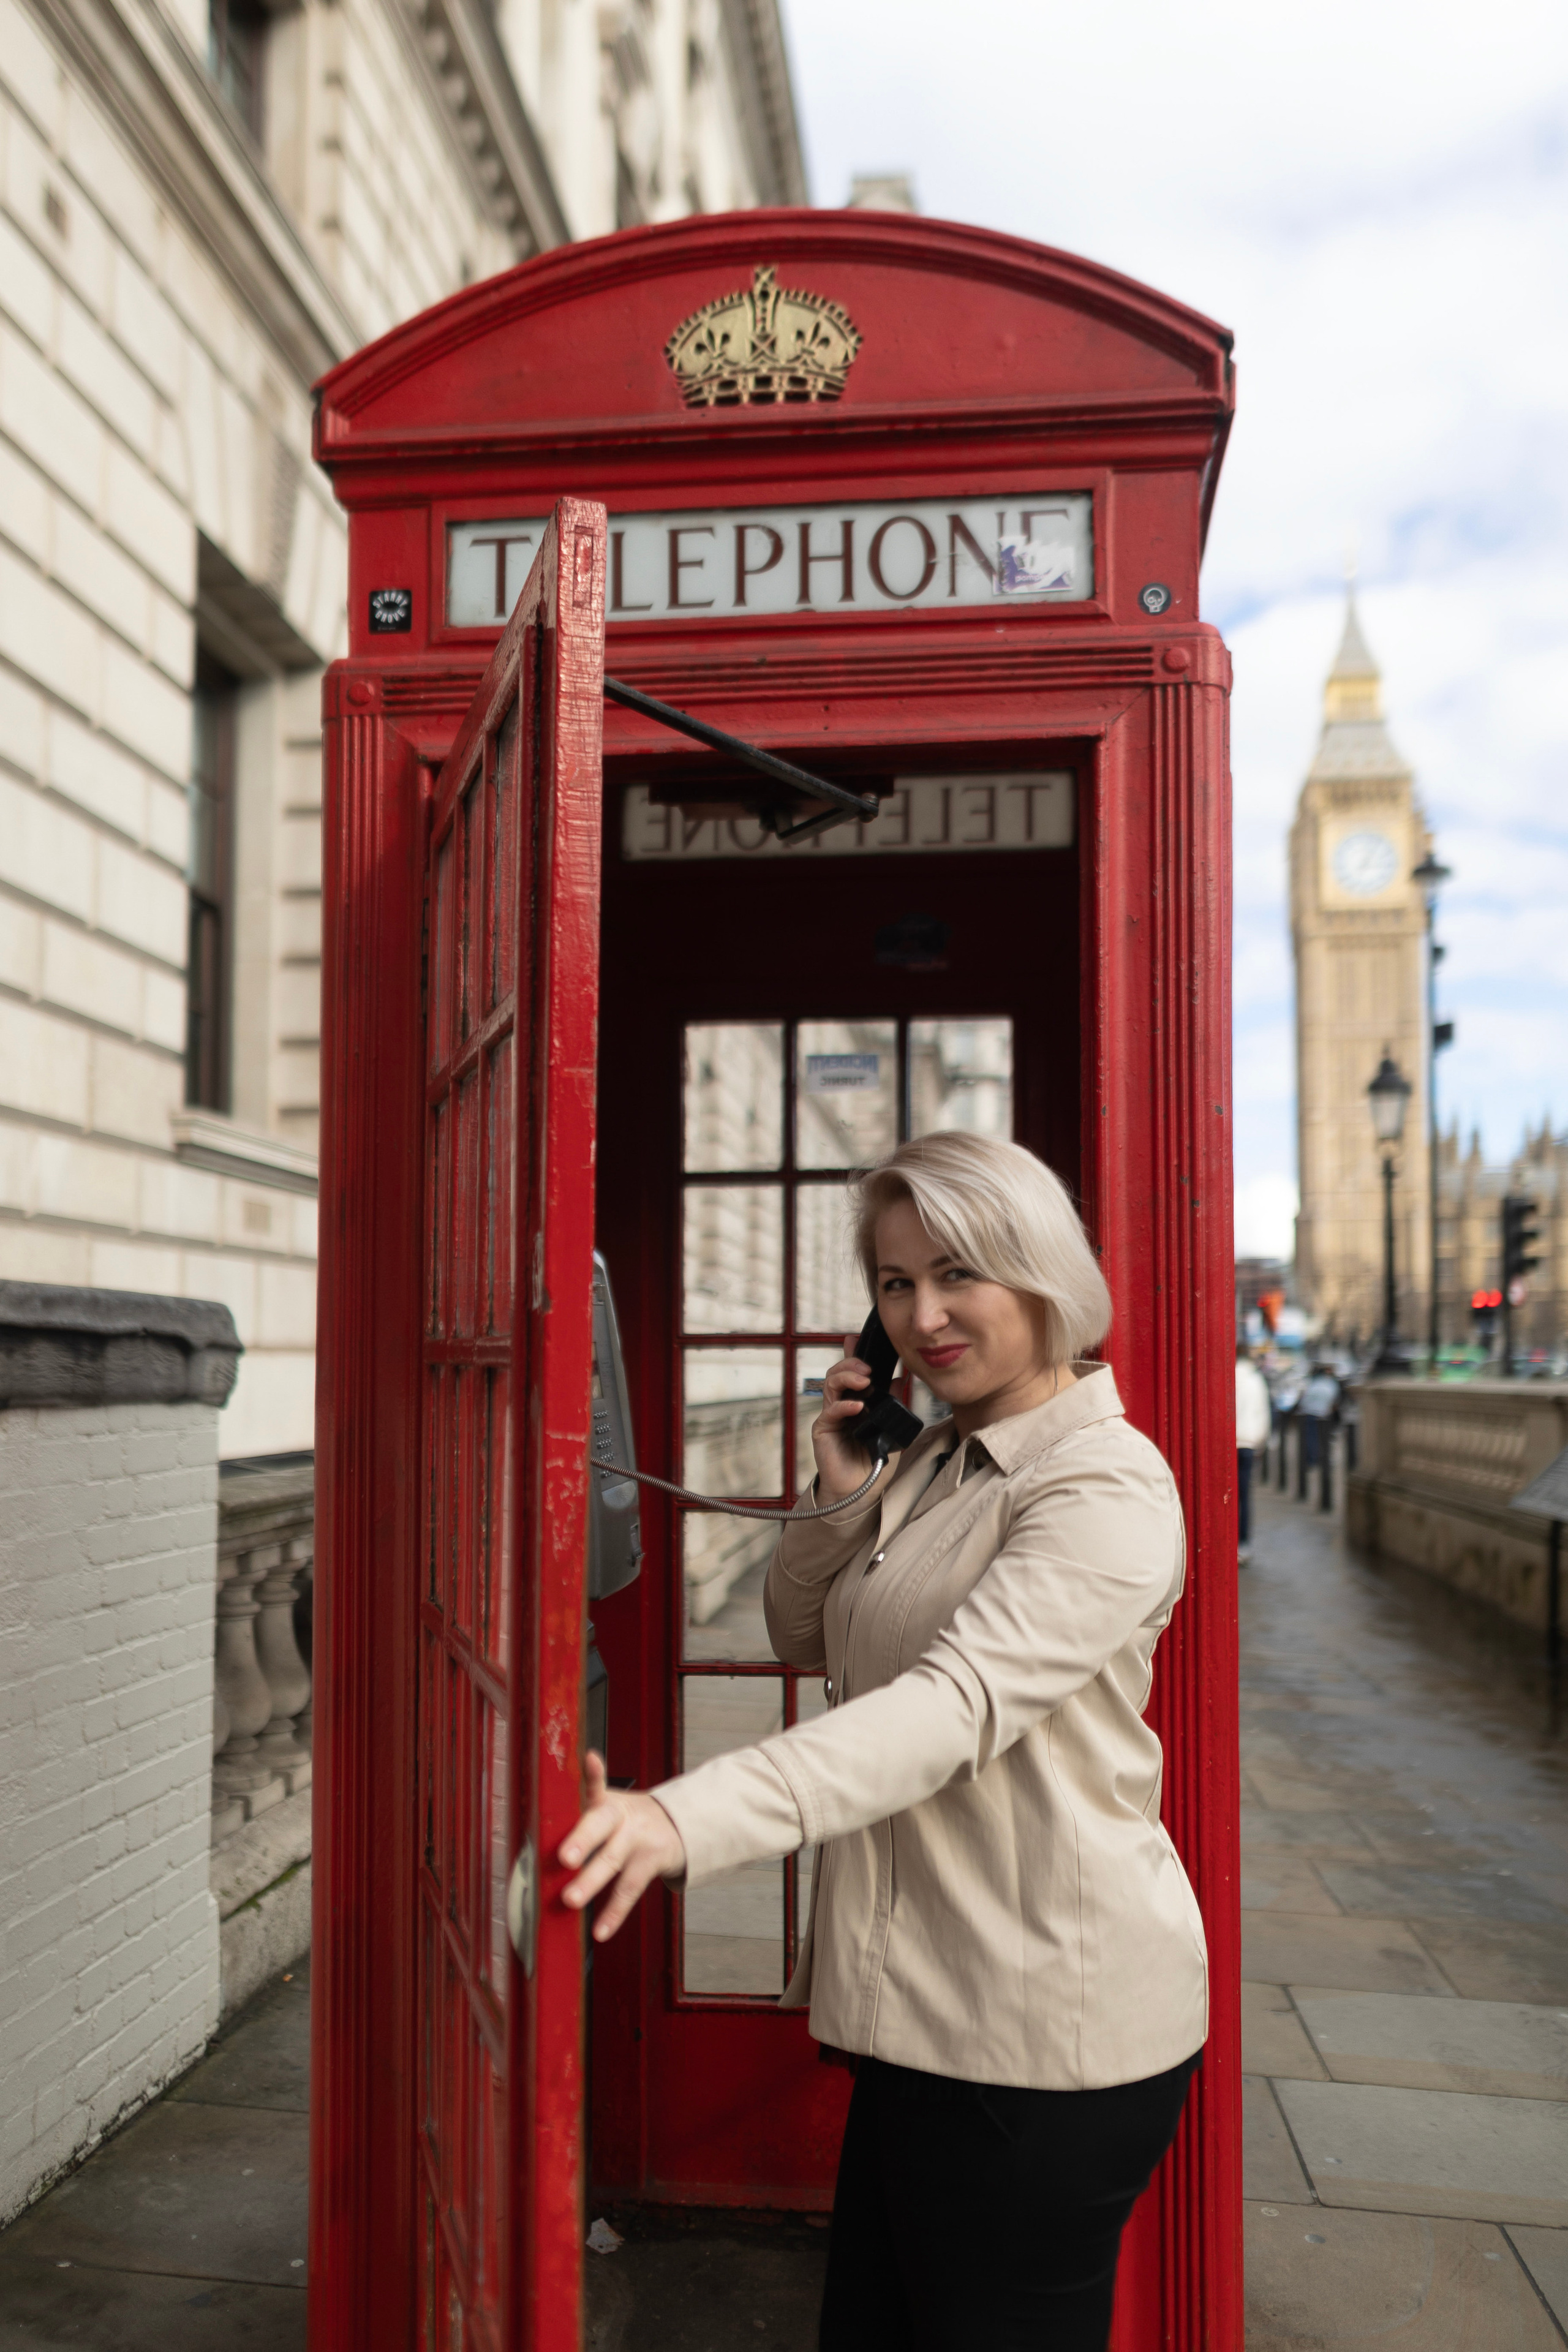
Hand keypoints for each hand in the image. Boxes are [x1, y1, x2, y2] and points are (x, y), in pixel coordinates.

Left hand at [559, 1752, 684, 1941]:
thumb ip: (579, 1818)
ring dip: (592, 1882)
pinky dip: (613, 1913)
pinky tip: (600, 1930)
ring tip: (571, 1899)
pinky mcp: (650, 1864)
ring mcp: (637, 1841)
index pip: (597, 1784)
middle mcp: (622, 1818)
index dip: (593, 1772)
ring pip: (613, 1862)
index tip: (590, 1759)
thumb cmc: (627, 1818)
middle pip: (601, 1825)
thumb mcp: (608, 1806)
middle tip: (564, 1857)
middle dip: (582, 1841)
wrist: (676, 1825)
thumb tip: (534, 1842)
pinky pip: (629, 1891)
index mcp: (607, 1801)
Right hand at [810, 1340, 878, 1498]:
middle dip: (850, 1364)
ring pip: (831, 1386)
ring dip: (846, 1378)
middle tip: (867, 1367)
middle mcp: (842, 1406)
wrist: (861, 1490)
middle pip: (838, 1374)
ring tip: (863, 1380)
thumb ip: (892, 1405)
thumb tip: (900, 1379)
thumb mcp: (890, 1430)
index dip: (852, 1356)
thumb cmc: (874, 1462)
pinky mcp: (823, 1430)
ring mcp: (831, 1417)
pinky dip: (844, 1406)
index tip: (855, 1340)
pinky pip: (831, 1411)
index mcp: (857, 1402)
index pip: (852, 1374)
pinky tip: (857, 1406)